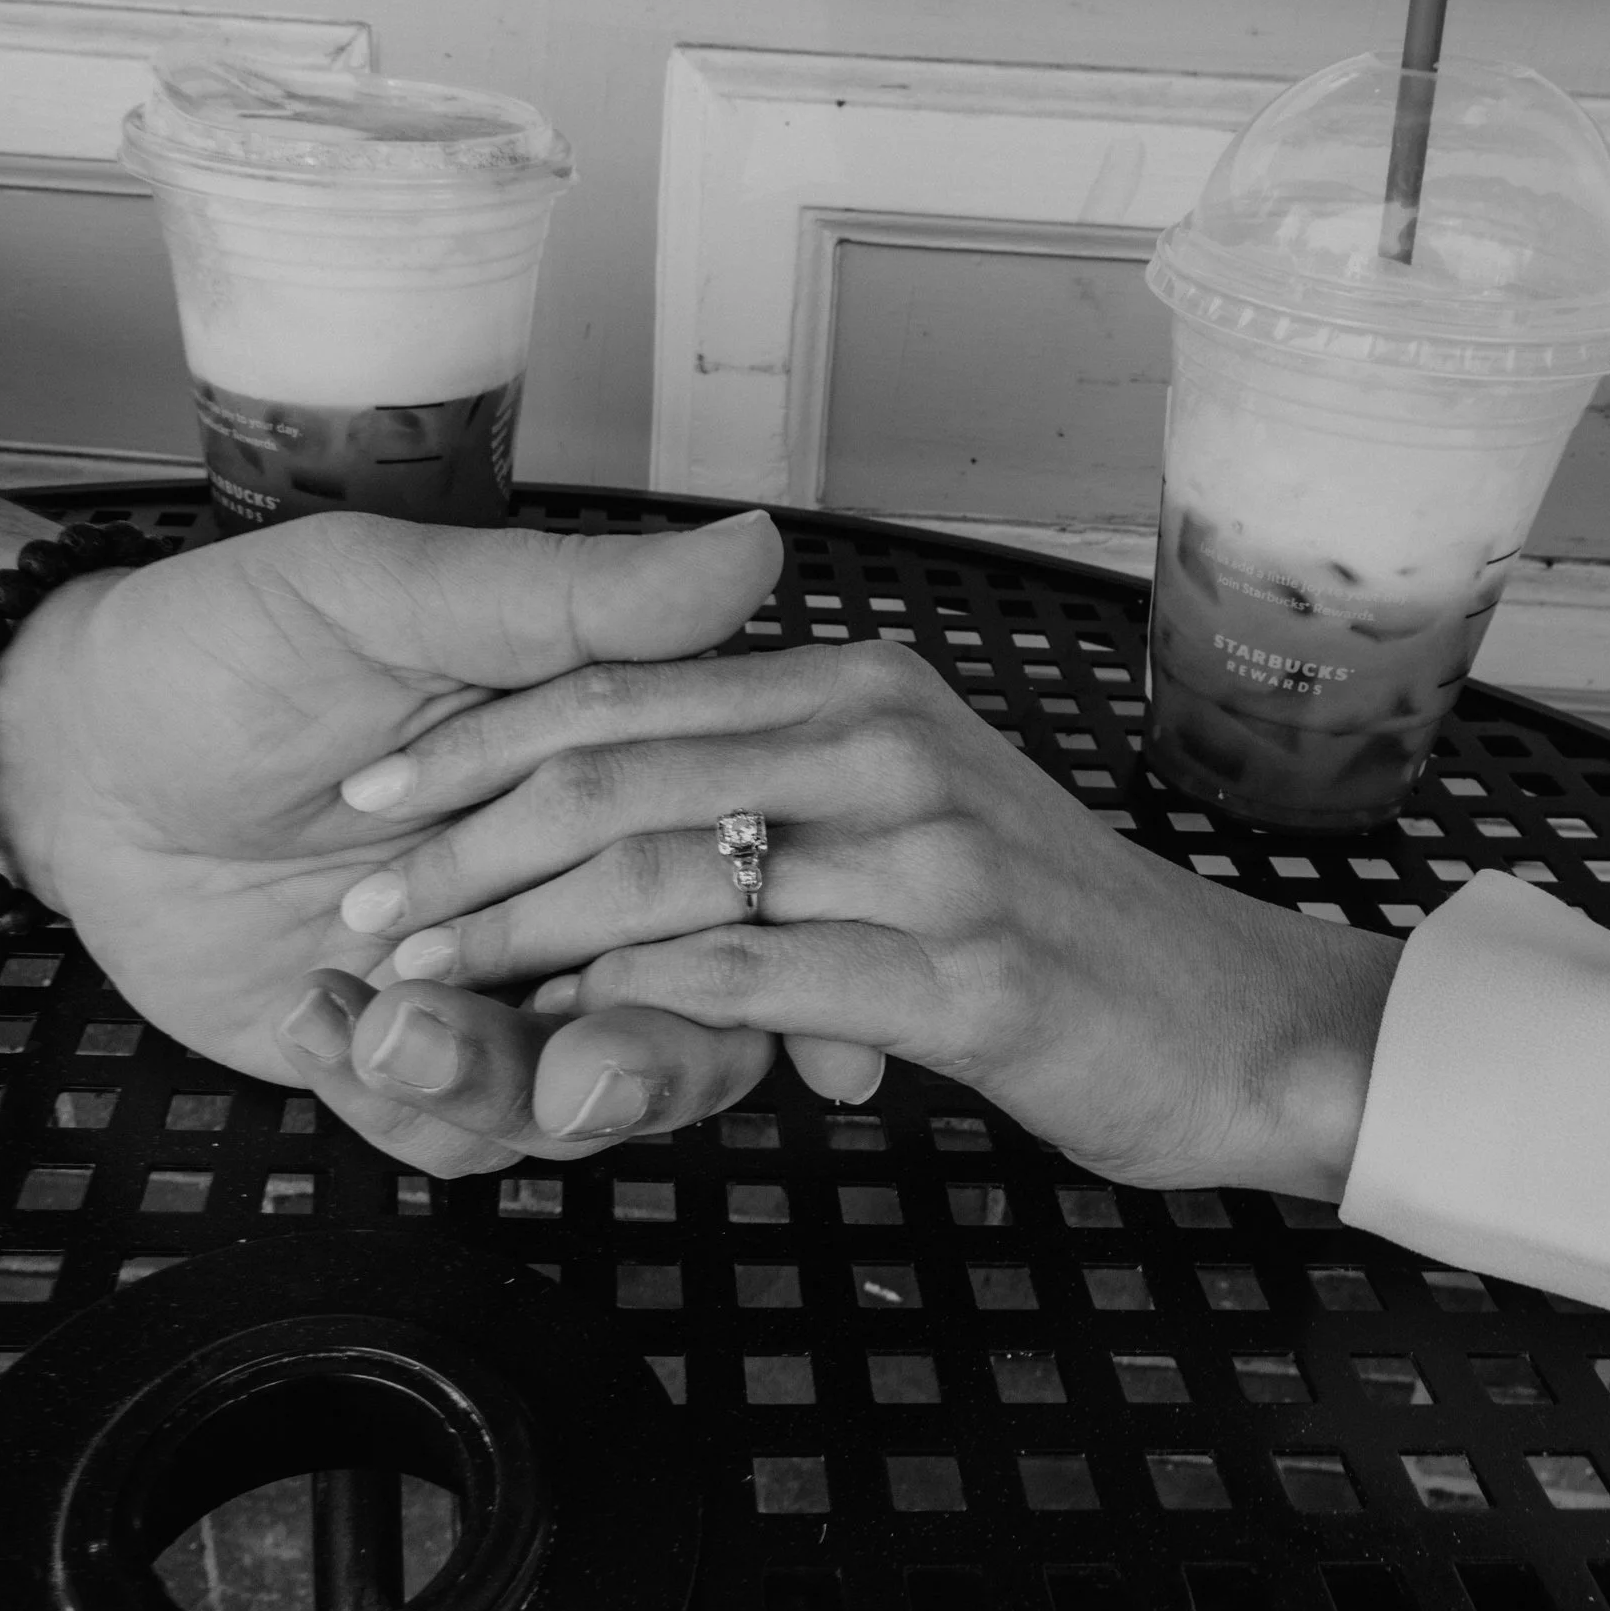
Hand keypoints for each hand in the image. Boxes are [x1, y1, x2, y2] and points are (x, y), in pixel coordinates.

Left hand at [0, 510, 783, 1174]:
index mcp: (614, 786)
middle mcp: (574, 900)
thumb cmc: (232, 646)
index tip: (742, 974)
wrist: (72, 752)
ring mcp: (488, 989)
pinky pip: (451, 1138)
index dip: (774, 950)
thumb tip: (755, 551)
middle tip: (574, 1073)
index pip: (742, 881)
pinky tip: (310, 1014)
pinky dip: (396, 1099)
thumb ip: (573, 601)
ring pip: (571, 1109)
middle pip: (692, 1032)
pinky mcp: (396, 1060)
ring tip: (380, 1016)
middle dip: (643, 1070)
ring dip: (494, 1084)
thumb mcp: (393, 598)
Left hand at [324, 640, 1401, 1196]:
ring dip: (518, 936)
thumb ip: (786, 713)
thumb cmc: (1073, 926)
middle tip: (362, 912)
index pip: (618, 687)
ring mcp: (923, 850)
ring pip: (662, 872)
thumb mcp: (914, 779)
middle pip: (616, 770)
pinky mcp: (953, 972)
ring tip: (414, 984)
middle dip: (466, 846)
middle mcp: (881, 737)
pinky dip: (632, 1007)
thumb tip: (738, 569)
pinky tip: (559, 1042)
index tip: (367, 797)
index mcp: (848, 683)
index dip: (477, 742)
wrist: (1247, 1028)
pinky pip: (744, 978)